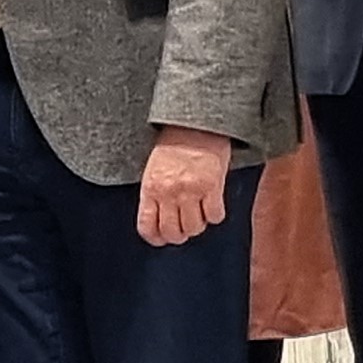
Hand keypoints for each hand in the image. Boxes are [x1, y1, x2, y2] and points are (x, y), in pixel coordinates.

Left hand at [137, 125, 233, 247]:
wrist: (196, 124)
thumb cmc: (174, 144)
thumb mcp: (153, 170)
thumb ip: (155, 194)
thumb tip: (160, 219)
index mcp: (150, 188)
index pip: (147, 226)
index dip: (156, 238)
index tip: (162, 238)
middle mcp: (168, 193)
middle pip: (173, 233)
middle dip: (179, 235)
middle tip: (184, 227)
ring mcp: (190, 191)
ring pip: (194, 228)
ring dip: (198, 226)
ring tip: (199, 214)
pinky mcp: (212, 187)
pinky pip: (215, 216)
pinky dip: (215, 215)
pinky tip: (213, 205)